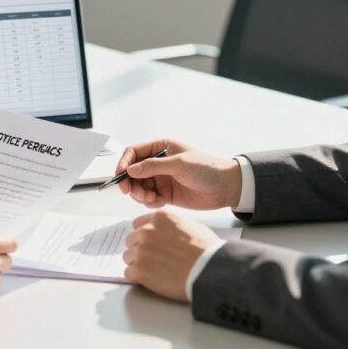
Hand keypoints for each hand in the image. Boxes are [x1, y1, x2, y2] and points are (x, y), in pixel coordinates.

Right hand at [114, 138, 242, 209]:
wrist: (226, 187)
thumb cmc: (207, 168)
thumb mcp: (179, 163)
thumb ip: (153, 166)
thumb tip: (131, 170)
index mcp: (162, 147)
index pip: (134, 152)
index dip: (124, 163)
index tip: (120, 175)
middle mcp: (159, 162)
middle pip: (133, 171)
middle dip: (130, 182)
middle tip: (130, 191)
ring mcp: (162, 178)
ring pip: (139, 186)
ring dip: (139, 193)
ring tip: (149, 198)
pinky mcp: (166, 194)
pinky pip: (149, 198)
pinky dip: (149, 202)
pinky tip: (158, 202)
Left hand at [123, 209, 222, 301]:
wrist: (209, 271)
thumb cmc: (207, 251)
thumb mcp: (191, 226)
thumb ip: (172, 226)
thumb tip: (167, 232)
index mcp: (160, 218)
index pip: (138, 224)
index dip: (144, 236)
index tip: (149, 244)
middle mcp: (147, 231)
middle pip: (131, 240)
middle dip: (140, 250)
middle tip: (152, 260)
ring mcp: (141, 250)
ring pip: (128, 257)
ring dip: (138, 264)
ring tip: (153, 271)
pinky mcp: (140, 269)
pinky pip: (128, 273)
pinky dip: (136, 278)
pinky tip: (149, 280)